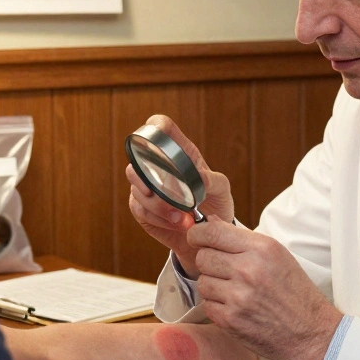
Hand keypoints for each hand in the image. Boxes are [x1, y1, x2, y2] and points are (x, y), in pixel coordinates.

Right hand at [125, 114, 234, 276]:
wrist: (208, 234)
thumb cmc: (215, 204)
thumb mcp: (222, 190)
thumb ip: (214, 180)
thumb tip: (200, 177)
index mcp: (179, 152)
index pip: (161, 127)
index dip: (155, 126)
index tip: (156, 136)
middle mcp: (158, 165)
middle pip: (137, 158)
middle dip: (146, 178)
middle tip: (162, 194)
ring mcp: (147, 186)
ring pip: (137, 188)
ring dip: (159, 206)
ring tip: (181, 218)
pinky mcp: (142, 207)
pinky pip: (139, 209)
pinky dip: (157, 218)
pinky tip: (174, 223)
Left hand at [188, 221, 342, 359]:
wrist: (310, 332)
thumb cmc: (294, 292)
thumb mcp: (277, 256)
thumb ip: (242, 239)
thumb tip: (210, 222)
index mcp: (262, 248)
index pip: (213, 231)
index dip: (198, 233)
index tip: (196, 237)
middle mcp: (248, 269)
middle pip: (203, 256)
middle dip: (208, 262)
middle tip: (223, 270)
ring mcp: (238, 296)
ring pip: (202, 282)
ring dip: (213, 286)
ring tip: (234, 291)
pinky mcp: (230, 320)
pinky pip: (207, 305)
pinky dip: (217, 307)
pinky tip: (235, 307)